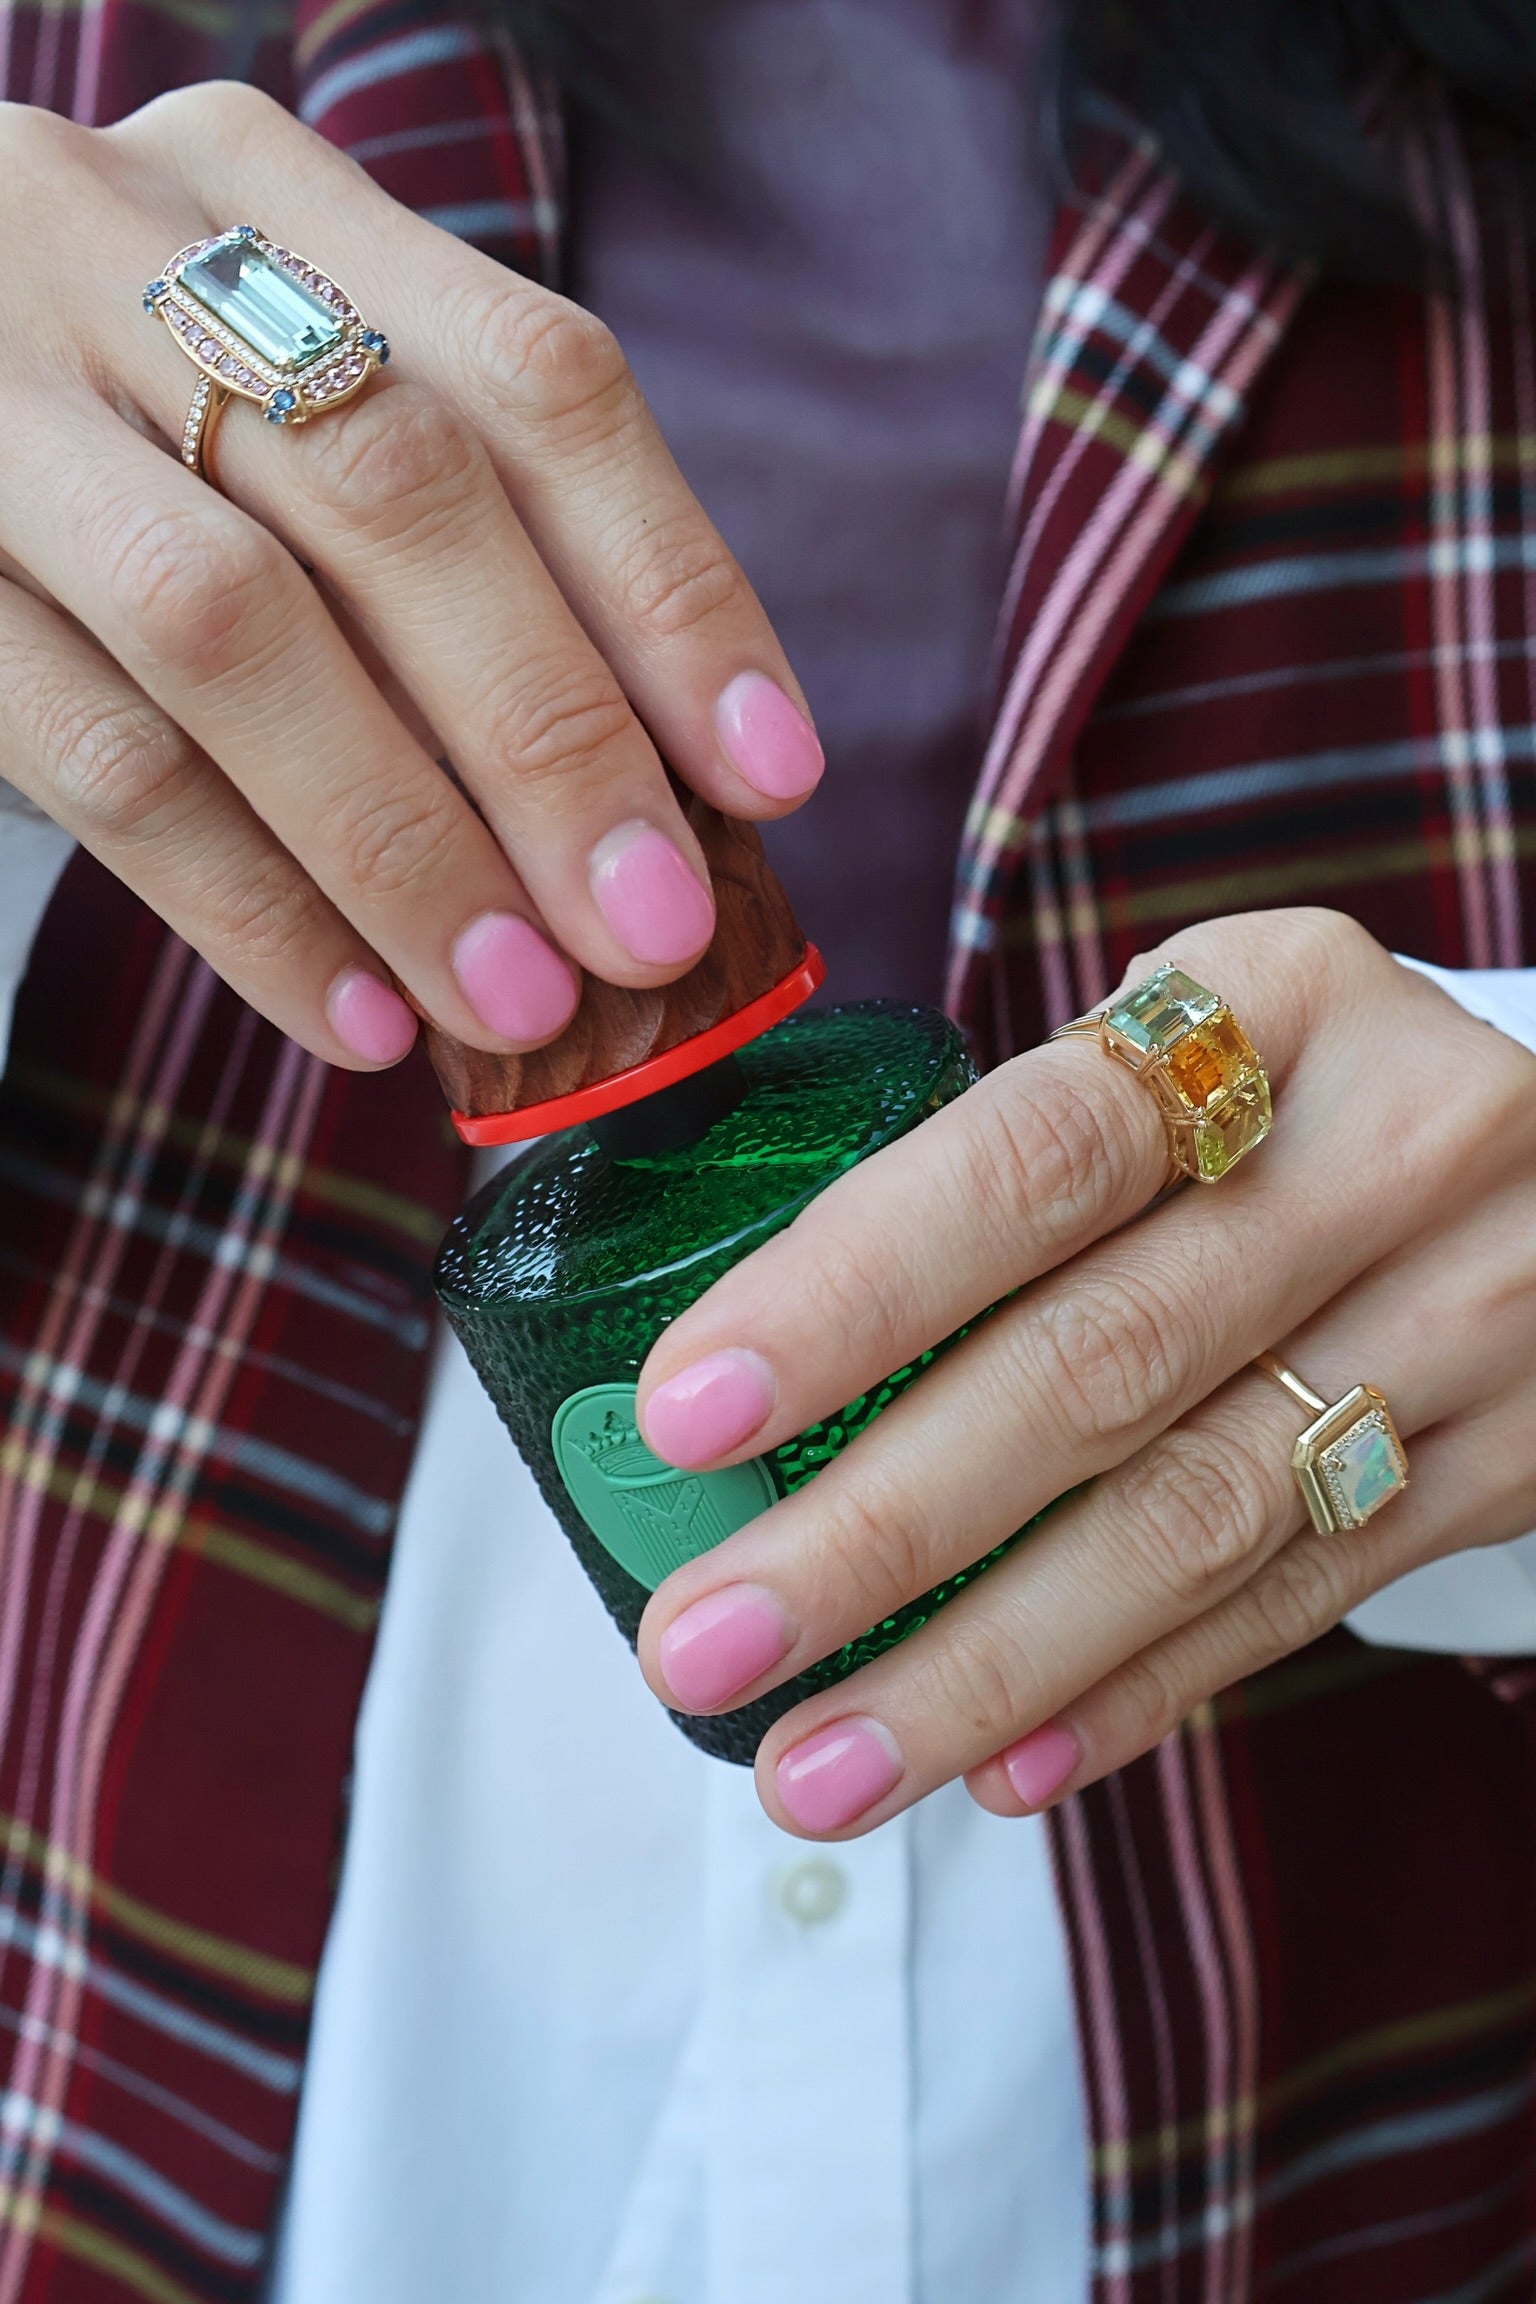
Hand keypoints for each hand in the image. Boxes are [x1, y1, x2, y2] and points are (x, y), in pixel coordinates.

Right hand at [0, 89, 820, 1065]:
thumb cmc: (110, 439)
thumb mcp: (264, 402)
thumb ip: (434, 528)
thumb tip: (660, 791)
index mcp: (267, 191)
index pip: (534, 377)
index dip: (671, 587)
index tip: (771, 777)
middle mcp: (117, 246)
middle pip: (400, 496)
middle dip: (553, 737)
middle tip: (653, 929)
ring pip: (235, 628)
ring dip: (405, 845)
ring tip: (517, 1002)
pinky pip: (98, 758)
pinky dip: (245, 904)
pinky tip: (356, 1012)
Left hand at [632, 910, 1535, 1836]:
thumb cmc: (1310, 1095)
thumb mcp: (1203, 1043)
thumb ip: (1030, 1156)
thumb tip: (755, 1354)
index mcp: (1278, 1001)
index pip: (1036, 1153)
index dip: (856, 1287)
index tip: (692, 1410)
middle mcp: (1396, 1149)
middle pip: (1104, 1363)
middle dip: (879, 1528)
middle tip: (704, 1644)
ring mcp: (1475, 1316)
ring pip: (1196, 1521)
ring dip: (985, 1664)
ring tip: (816, 1765)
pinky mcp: (1517, 1460)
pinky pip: (1298, 1598)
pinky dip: (1138, 1690)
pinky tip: (1004, 1766)